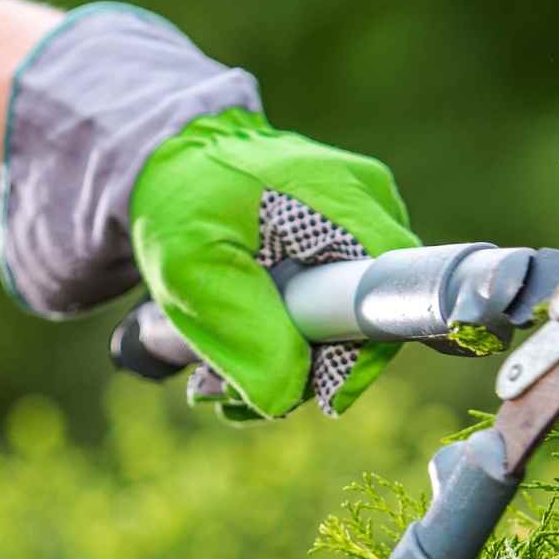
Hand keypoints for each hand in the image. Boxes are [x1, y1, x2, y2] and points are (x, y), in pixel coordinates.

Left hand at [0, 5, 417, 420]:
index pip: (389, 302)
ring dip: (281, 367)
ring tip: (213, 382)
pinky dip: (280, 343)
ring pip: (345, 328)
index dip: (353, 362)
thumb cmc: (180, 200)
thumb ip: (243, 332)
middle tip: (225, 393)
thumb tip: (284, 399)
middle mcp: (370, 210)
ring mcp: (358, 227)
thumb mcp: (192, 267)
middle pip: (367, 324)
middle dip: (301, 374)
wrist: (169, 159)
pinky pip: (328, 312)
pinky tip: (233, 356)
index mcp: (348, 204)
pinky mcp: (339, 245)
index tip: (302, 395)